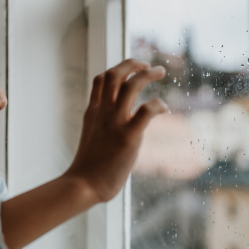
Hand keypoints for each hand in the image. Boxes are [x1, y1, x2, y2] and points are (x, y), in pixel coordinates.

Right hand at [65, 59, 166, 202]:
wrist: (84, 184)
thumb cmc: (88, 168)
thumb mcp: (91, 137)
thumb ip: (101, 126)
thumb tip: (114, 129)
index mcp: (93, 112)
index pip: (101, 80)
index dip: (117, 70)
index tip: (130, 70)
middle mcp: (103, 112)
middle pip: (114, 74)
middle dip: (132, 64)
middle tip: (146, 65)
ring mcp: (115, 122)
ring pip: (131, 85)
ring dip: (148, 74)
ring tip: (159, 71)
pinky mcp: (129, 136)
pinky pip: (147, 110)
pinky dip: (158, 104)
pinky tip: (164, 108)